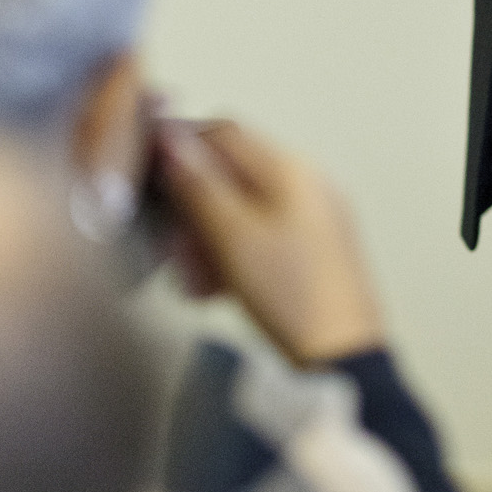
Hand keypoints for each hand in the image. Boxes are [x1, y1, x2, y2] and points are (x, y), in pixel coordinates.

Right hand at [152, 117, 387, 365]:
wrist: (342, 358)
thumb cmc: (290, 294)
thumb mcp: (232, 237)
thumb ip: (198, 185)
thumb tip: (170, 138)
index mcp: (291, 168)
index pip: (225, 134)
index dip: (181, 149)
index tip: (149, 178)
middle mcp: (307, 183)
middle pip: (232, 176)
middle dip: (192, 209)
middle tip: (170, 249)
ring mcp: (314, 217)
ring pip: (242, 211)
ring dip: (207, 238)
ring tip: (192, 280)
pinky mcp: (314, 251)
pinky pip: (261, 237)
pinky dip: (231, 256)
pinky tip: (212, 290)